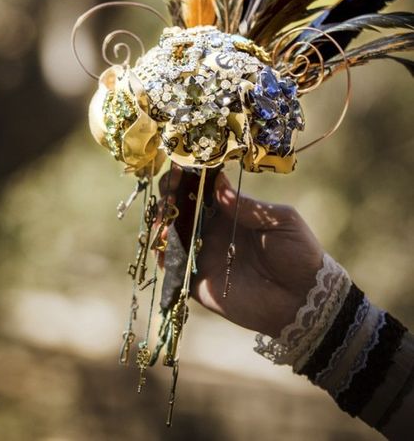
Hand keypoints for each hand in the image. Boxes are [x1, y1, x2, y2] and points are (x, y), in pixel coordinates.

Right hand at [159, 167, 323, 338]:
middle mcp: (214, 230)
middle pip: (183, 208)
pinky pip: (175, 267)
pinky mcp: (200, 282)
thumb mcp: (280, 221)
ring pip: (173, 234)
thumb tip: (219, 185)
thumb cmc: (298, 253)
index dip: (191, 177)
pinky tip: (162, 244)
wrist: (304, 299)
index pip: (205, 189)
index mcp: (233, 211)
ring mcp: (205, 255)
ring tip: (165, 215)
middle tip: (169, 191)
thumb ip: (248, 206)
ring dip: (164, 222)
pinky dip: (164, 255)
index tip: (181, 167)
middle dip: (171, 196)